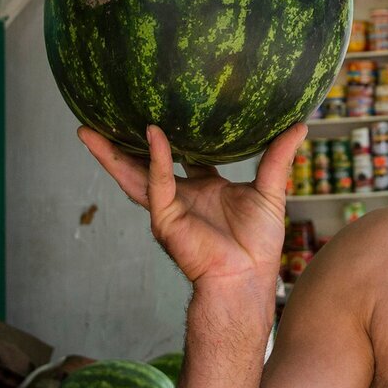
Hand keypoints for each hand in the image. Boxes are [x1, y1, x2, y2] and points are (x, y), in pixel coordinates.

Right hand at [78, 123, 306, 287]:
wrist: (248, 277)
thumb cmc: (259, 244)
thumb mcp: (270, 190)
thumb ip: (278, 157)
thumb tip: (300, 124)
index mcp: (203, 188)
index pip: (180, 157)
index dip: (168, 137)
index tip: (158, 110)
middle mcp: (181, 196)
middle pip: (144, 163)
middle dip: (122, 143)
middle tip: (103, 116)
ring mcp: (169, 207)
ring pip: (134, 174)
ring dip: (111, 154)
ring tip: (88, 131)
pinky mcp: (166, 219)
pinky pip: (157, 184)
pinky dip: (155, 159)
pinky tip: (152, 135)